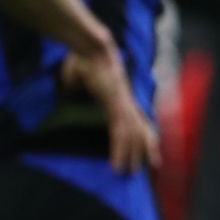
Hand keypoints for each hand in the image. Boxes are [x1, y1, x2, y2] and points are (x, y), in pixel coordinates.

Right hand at [61, 44, 159, 174]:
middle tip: (152, 167)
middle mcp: (126, 102)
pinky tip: (118, 163)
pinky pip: (120, 133)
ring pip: (132, 136)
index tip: (150, 149)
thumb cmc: (83, 60)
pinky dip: (120, 150)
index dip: (145, 135)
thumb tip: (67, 93)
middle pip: (142, 130)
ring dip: (131, 156)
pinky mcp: (116, 105)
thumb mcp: (77, 80)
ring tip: (129, 173)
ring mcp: (123, 103)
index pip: (138, 120)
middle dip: (148, 149)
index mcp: (121, 97)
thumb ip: (76, 90)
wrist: (89, 47)